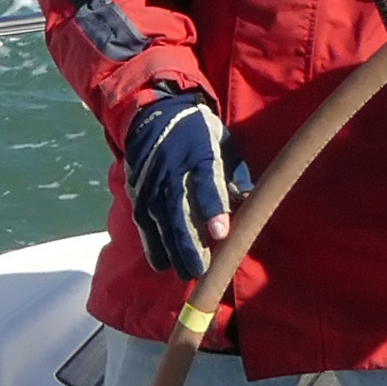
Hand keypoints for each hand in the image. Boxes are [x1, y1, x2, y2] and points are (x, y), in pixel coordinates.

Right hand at [123, 93, 243, 279]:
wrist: (155, 113)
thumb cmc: (199, 131)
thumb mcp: (223, 143)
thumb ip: (234, 174)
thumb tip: (249, 202)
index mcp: (199, 152)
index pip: (206, 183)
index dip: (213, 208)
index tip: (221, 233)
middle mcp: (172, 168)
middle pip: (179, 209)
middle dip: (189, 242)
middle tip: (200, 269)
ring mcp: (151, 180)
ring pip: (160, 219)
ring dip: (171, 248)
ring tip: (183, 272)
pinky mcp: (137, 189)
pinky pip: (144, 219)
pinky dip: (151, 242)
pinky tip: (160, 262)